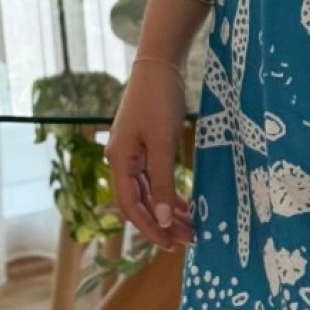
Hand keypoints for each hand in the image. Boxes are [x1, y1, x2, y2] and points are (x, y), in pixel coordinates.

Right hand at [105, 57, 195, 252]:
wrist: (160, 64)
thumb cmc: (159, 100)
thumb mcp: (163, 144)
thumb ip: (162, 182)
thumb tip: (163, 219)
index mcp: (119, 162)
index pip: (131, 207)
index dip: (150, 229)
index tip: (171, 245)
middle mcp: (122, 160)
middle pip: (140, 202)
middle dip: (162, 223)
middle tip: (188, 239)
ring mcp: (133, 152)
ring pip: (149, 191)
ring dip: (167, 209)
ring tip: (190, 225)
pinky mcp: (146, 143)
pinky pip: (154, 176)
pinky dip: (168, 191)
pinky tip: (183, 201)